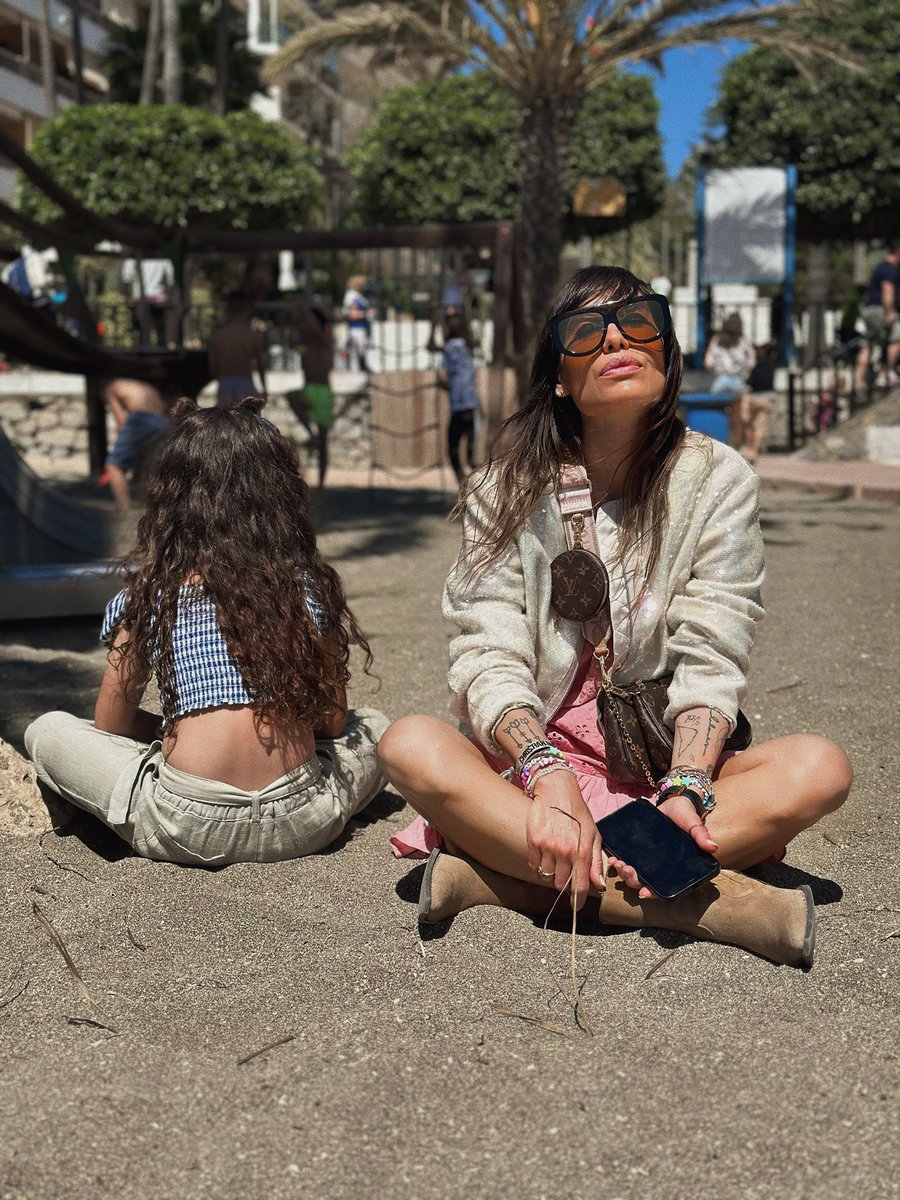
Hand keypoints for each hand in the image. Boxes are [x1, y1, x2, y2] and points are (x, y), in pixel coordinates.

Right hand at [525, 770, 604, 908]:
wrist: (556, 791)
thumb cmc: (578, 813)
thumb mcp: (593, 835)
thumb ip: (595, 862)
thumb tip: (599, 886)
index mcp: (582, 851)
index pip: (580, 886)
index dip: (578, 901)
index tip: (576, 907)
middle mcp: (565, 851)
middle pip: (561, 885)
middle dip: (564, 883)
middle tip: (565, 872)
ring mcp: (547, 847)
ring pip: (547, 876)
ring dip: (551, 873)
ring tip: (555, 858)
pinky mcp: (533, 841)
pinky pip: (534, 865)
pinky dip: (538, 865)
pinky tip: (544, 855)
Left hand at [607, 795, 718, 898]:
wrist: (674, 802)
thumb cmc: (687, 816)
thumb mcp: (694, 824)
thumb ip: (701, 835)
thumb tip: (713, 847)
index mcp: (676, 868)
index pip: (665, 887)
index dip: (654, 892)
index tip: (644, 893)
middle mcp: (661, 867)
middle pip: (645, 882)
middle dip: (633, 880)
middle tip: (627, 870)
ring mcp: (649, 859)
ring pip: (634, 874)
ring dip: (624, 873)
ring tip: (617, 864)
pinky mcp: (639, 850)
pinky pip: (628, 860)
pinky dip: (619, 861)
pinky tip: (612, 857)